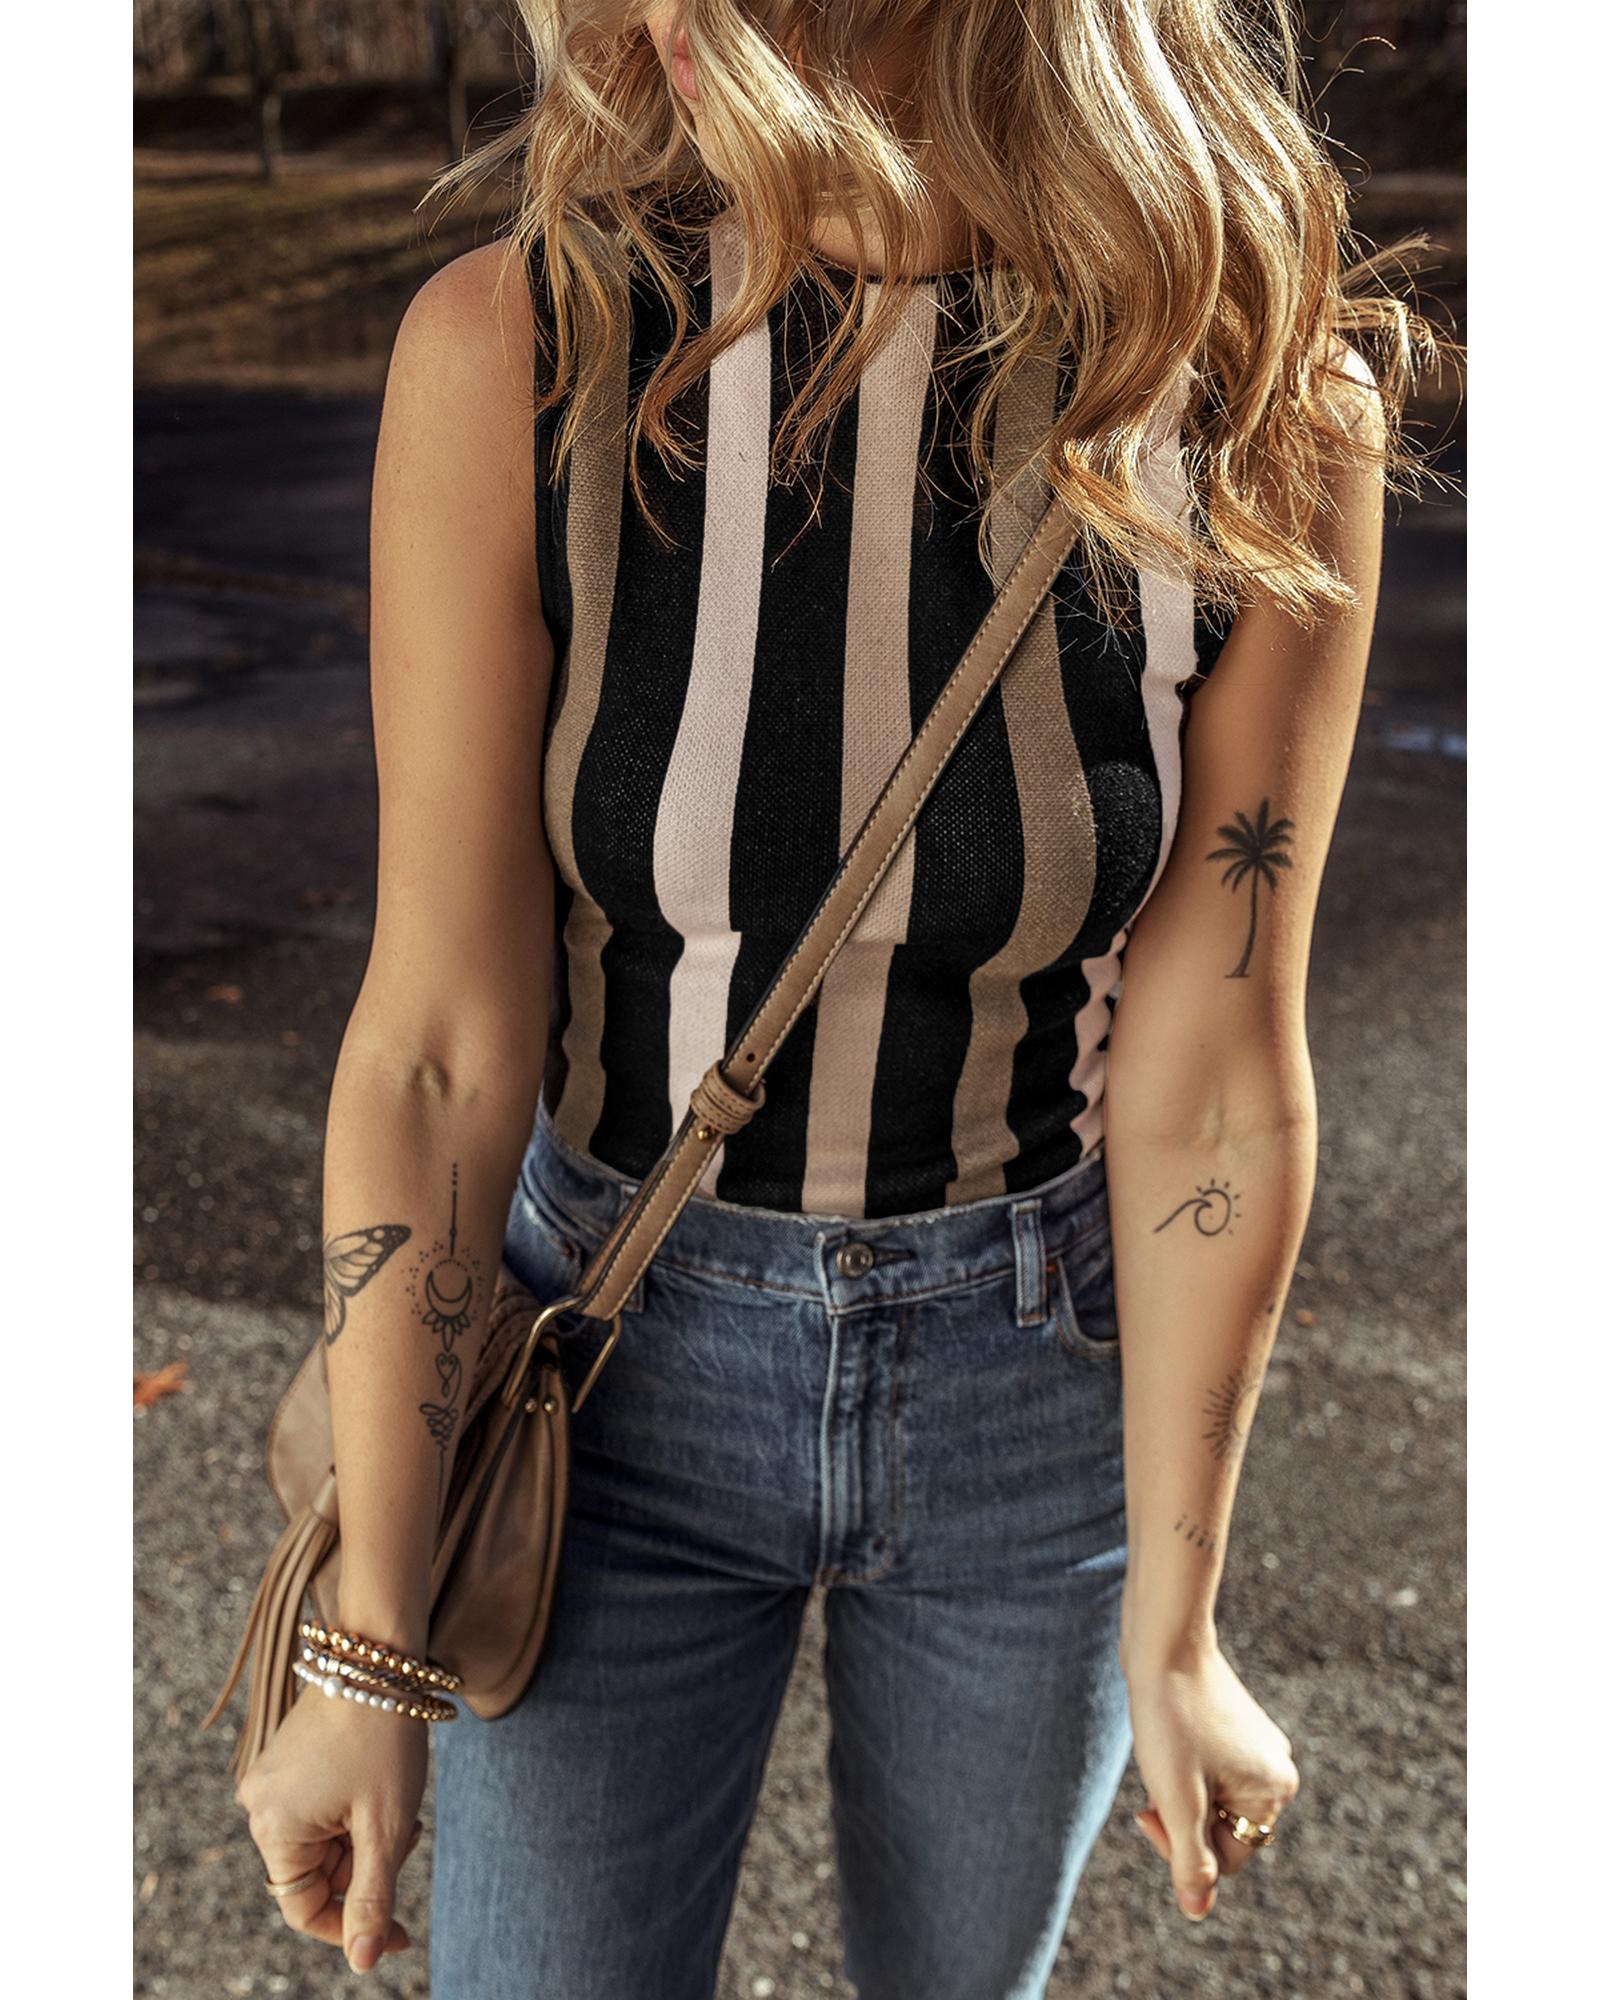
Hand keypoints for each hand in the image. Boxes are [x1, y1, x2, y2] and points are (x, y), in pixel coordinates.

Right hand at [234, 1675, 429, 1974]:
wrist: (377, 1655)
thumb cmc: (382, 1738)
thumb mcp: (385, 1826)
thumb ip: (372, 1898)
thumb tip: (364, 1961)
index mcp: (272, 1827)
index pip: (304, 1908)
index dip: (352, 1926)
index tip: (402, 1932)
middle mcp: (260, 1806)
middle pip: (316, 1874)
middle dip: (365, 1865)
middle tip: (407, 1832)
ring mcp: (272, 1780)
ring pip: (323, 1842)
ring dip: (363, 1837)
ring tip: (396, 1803)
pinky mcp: (289, 1760)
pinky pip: (320, 1810)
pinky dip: (353, 1812)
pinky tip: (379, 1786)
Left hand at [1122, 1639, 1298, 1920]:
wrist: (1164, 1639)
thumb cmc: (1170, 1716)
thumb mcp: (1177, 1799)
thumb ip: (1189, 1860)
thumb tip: (1196, 1910)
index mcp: (1274, 1792)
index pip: (1227, 1857)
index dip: (1181, 1846)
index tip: (1148, 1811)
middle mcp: (1276, 1770)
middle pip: (1221, 1829)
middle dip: (1182, 1817)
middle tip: (1154, 1784)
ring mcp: (1257, 1747)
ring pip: (1210, 1800)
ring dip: (1179, 1792)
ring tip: (1162, 1754)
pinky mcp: (1234, 1728)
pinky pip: (1206, 1772)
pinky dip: (1182, 1769)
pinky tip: (1168, 1738)